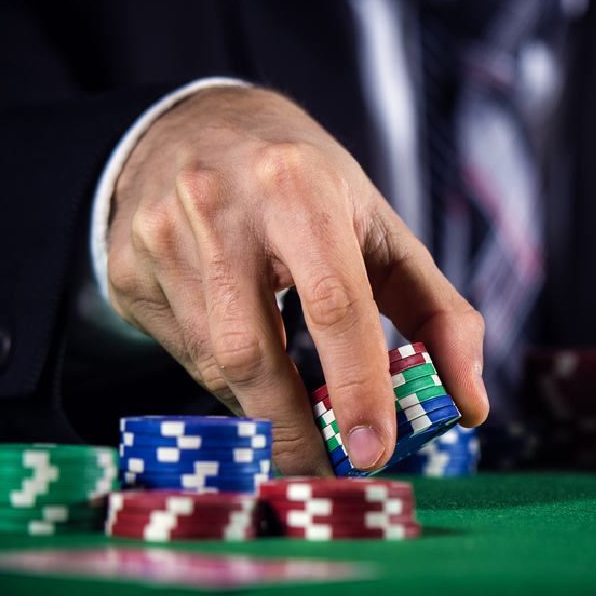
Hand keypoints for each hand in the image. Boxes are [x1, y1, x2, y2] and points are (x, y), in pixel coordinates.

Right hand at [106, 86, 487, 474]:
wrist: (199, 124)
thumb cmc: (307, 183)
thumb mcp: (379, 226)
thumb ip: (436, 311)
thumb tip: (469, 404)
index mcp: (299, 185)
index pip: (333, 302)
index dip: (357, 385)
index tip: (373, 452)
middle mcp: (220, 205)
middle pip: (253, 350)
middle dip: (292, 427)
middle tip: (326, 470)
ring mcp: (161, 236)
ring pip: (213, 362)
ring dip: (260, 405)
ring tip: (293, 413)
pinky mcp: (127, 268)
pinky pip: (183, 353)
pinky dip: (224, 379)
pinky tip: (246, 358)